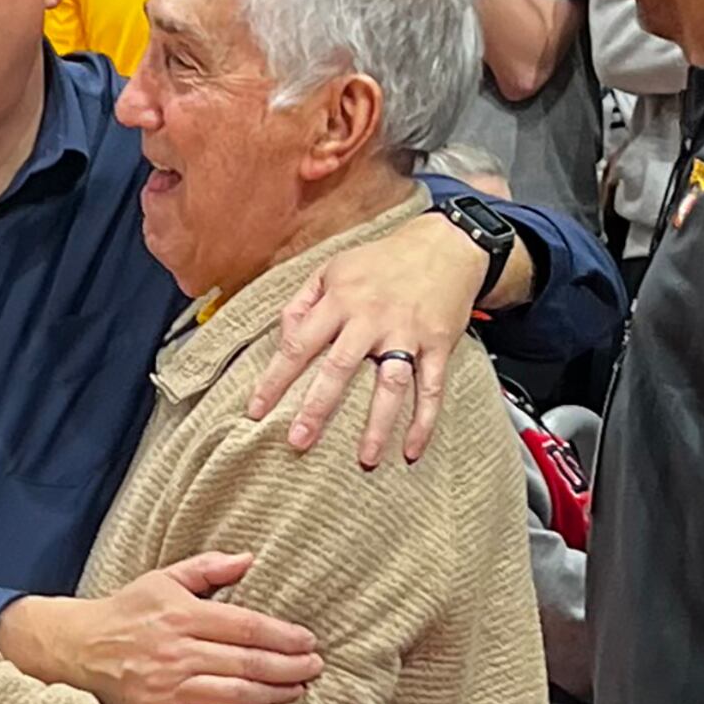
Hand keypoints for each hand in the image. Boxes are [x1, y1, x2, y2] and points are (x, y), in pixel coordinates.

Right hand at [0, 552, 322, 703]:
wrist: (78, 648)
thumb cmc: (127, 611)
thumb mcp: (164, 579)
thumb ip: (208, 569)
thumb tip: (250, 559)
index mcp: (182, 616)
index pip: (247, 627)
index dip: (284, 636)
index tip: (309, 642)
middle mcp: (178, 653)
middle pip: (248, 663)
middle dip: (289, 667)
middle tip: (315, 668)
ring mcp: (169, 688)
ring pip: (234, 694)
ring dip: (273, 694)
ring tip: (297, 690)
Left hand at [247, 211, 488, 466]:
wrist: (447, 244)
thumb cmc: (381, 261)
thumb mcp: (334, 268)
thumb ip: (302, 301)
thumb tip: (283, 337)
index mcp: (341, 300)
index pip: (299, 344)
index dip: (275, 379)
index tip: (255, 411)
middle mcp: (371, 318)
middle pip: (340, 368)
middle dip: (318, 408)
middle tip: (298, 443)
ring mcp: (407, 332)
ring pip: (390, 384)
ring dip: (379, 424)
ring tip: (367, 460)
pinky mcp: (438, 344)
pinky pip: (431, 388)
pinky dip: (425, 421)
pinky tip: (413, 450)